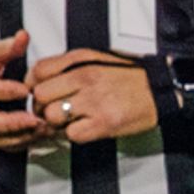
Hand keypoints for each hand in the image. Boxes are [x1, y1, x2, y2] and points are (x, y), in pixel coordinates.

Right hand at [0, 31, 45, 148]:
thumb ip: (5, 48)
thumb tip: (23, 37)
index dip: (3, 91)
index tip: (24, 90)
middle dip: (11, 123)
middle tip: (35, 120)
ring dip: (19, 136)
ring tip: (42, 128)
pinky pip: (0, 146)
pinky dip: (20, 143)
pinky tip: (37, 136)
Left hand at [26, 50, 158, 145]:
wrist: (160, 89)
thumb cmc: (127, 76)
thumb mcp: (95, 59)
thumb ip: (66, 66)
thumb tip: (38, 77)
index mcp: (80, 62)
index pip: (37, 72)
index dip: (33, 85)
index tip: (40, 94)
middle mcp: (84, 79)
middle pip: (40, 96)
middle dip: (42, 106)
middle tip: (53, 111)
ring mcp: (93, 102)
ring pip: (53, 116)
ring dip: (57, 123)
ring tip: (69, 121)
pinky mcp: (104, 123)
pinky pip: (72, 134)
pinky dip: (74, 134)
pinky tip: (84, 128)